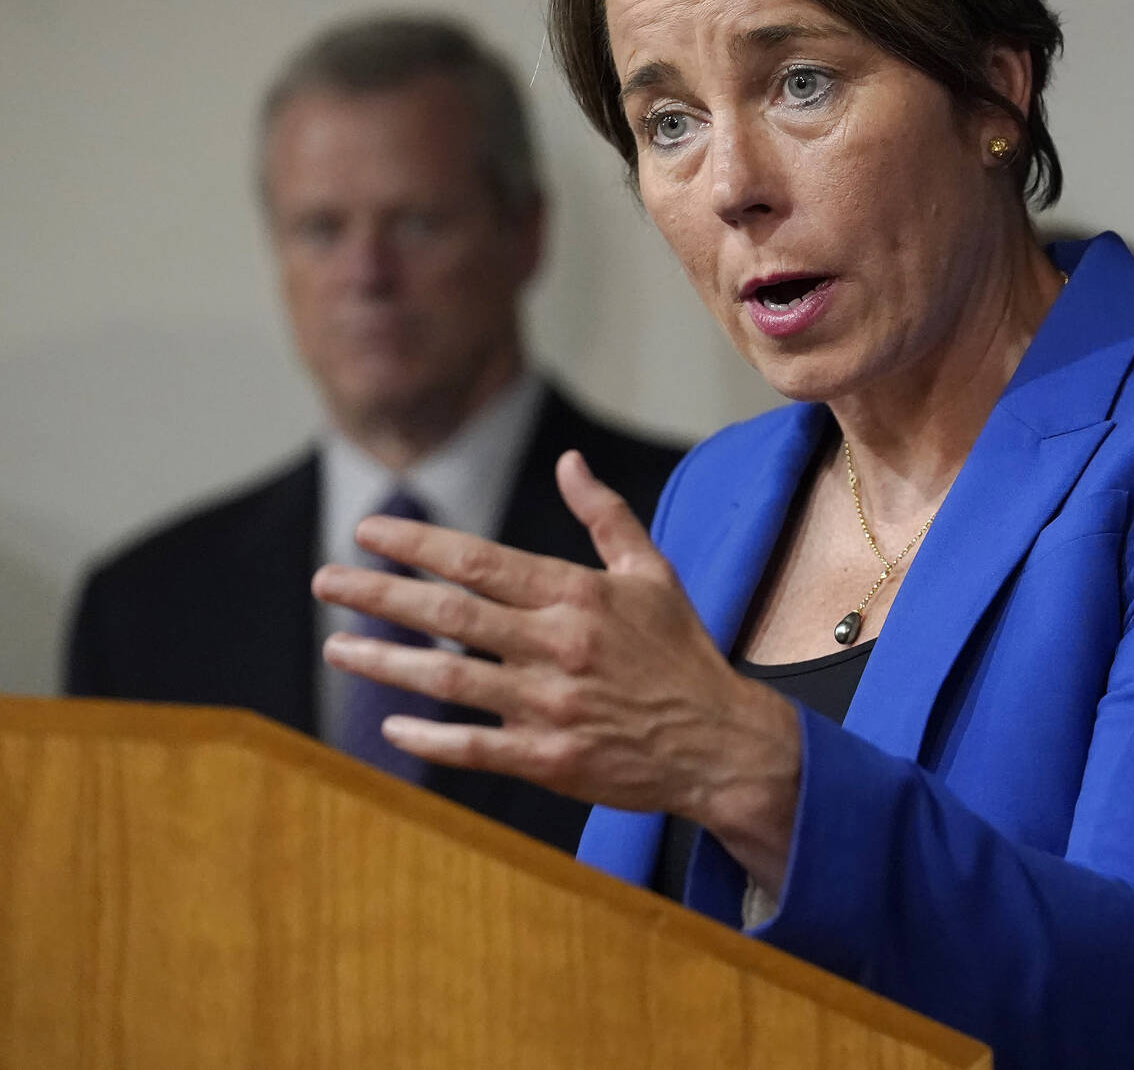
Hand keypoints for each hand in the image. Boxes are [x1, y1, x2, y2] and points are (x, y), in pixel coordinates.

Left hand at [315, 450, 800, 889]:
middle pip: (448, 614)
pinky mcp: (550, 758)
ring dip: (384, 663)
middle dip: (378, 595)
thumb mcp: (653, 572)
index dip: (416, 544)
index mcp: (579, 595)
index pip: (479, 560)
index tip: (368, 532)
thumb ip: (605, 515)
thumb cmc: (681, 652)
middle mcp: (558, 645)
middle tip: (326, 582)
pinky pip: (473, 745)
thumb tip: (569, 461)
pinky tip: (390, 724)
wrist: (719, 741)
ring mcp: (550, 705)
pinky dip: (428, 736)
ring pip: (446, 679)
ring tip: (338, 648)